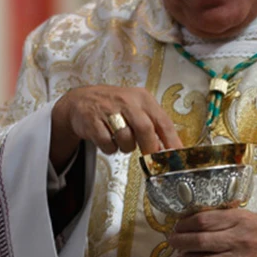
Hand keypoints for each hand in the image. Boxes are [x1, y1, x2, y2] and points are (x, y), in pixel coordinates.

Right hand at [50, 86, 183, 169]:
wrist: (82, 100)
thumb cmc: (115, 106)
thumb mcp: (137, 108)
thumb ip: (153, 126)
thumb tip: (166, 150)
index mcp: (143, 98)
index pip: (163, 121)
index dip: (171, 141)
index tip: (175, 157)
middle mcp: (127, 101)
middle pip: (145, 128)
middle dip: (150, 148)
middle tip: (150, 158)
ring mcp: (108, 110)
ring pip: (126, 139)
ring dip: (126, 147)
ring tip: (121, 140)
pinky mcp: (93, 121)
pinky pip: (107, 144)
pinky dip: (110, 148)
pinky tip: (108, 139)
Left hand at [169, 209, 256, 256]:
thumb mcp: (243, 215)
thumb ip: (220, 217)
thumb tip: (191, 222)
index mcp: (238, 219)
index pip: (204, 220)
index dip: (185, 224)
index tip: (177, 225)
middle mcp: (237, 237)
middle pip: (201, 240)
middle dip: (181, 241)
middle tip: (172, 240)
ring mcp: (238, 256)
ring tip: (179, 255)